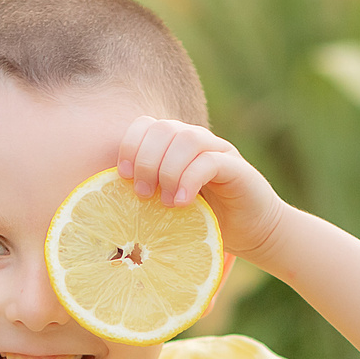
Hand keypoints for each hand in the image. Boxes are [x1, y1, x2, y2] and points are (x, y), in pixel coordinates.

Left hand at [119, 116, 290, 263]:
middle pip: (163, 128)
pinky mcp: (236, 168)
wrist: (254, 233)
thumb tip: (105, 216)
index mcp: (175, 146)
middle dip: (145, 160)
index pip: (147, 125)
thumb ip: (146, 202)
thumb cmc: (206, 224)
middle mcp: (197, 141)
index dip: (130, 145)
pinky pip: (209, 161)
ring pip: (187, 139)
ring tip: (164, 202)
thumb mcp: (169, 211)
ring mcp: (218, 151)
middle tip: (142, 194)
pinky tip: (182, 204)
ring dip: (168, 170)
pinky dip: (189, 180)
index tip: (121, 177)